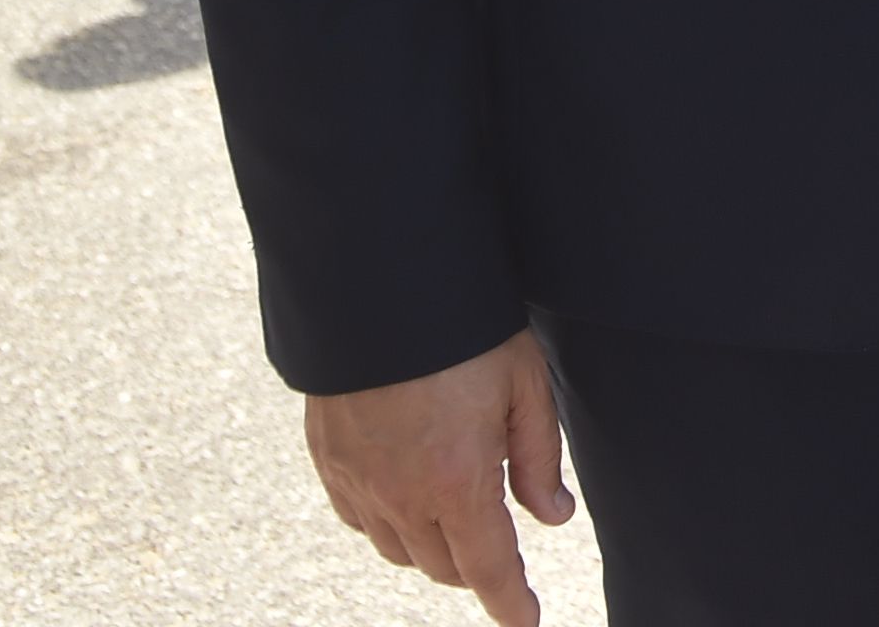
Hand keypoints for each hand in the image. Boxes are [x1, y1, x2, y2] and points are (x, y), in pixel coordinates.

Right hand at [304, 327, 572, 625]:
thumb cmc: (463, 330)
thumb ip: (539, 458)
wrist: (378, 286)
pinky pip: (359, 519)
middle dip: (476, 567)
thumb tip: (551, 515)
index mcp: (458, 482)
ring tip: (455, 514)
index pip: (489, 568)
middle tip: (498, 544)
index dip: (510, 604)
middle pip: (443, 566)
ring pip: (399, 550)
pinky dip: (388, 523)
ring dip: (432, 547)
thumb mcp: (524, 385)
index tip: (525, 621)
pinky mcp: (327, 459)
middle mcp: (401, 495)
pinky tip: (407, 495)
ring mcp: (358, 480)